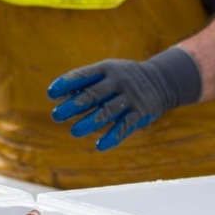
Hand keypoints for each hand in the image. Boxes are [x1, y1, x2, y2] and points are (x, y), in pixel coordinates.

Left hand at [47, 47, 201, 149]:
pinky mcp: (142, 112)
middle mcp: (119, 81)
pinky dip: (113, 136)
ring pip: (108, 111)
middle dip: (74, 106)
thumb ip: (84, 84)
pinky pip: (126, 126)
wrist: (163, 80)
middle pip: (94, 95)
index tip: (51, 94)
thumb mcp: (106, 73)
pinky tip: (100, 146)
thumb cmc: (122, 79)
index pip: (83, 75)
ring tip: (74, 132)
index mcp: (106, 69)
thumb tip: (57, 97)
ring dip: (90, 122)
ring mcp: (131, 97)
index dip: (67, 84)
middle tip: (56, 116)